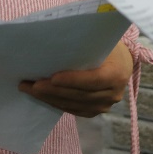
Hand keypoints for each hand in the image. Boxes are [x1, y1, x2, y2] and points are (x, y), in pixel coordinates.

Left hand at [18, 40, 132, 116]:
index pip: (93, 80)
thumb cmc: (108, 46)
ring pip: (73, 105)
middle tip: (31, 85)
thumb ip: (85, 46)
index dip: (73, 80)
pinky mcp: (95, 111)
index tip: (52, 78)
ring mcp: (105, 105)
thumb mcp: (101, 42)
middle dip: (53, 91)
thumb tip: (53, 42)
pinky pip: (73, 110)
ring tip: (29, 89)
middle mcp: (113, 93)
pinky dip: (56, 103)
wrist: (122, 62)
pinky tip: (41, 96)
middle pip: (79, 95)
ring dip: (49, 98)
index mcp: (117, 73)